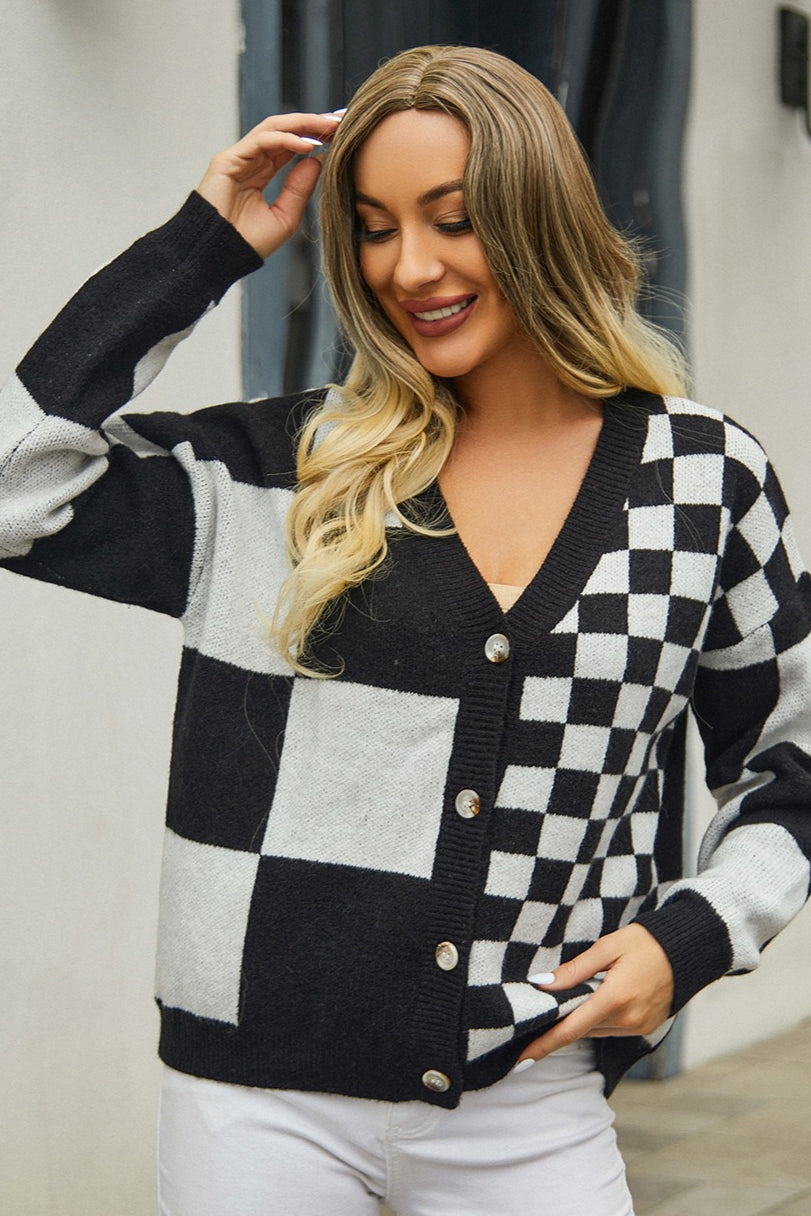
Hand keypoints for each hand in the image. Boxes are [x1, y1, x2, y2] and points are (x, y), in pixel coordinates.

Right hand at [196, 112, 342, 258]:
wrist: (218, 257)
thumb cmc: (248, 243)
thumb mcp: (285, 217)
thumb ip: (299, 189)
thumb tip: (317, 160)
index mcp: (262, 172)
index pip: (291, 145)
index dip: (315, 135)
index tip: (341, 132)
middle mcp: (250, 160)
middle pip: (285, 131)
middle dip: (313, 123)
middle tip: (340, 120)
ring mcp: (238, 158)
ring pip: (273, 129)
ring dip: (303, 124)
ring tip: (328, 126)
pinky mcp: (227, 160)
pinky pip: (261, 141)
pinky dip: (286, 139)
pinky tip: (308, 145)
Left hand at [516, 923, 673, 1064]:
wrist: (687, 949)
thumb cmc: (645, 942)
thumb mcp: (607, 947)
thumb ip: (574, 970)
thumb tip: (542, 984)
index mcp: (615, 998)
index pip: (570, 1029)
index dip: (544, 1046)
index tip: (522, 1061)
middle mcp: (628, 1019)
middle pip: (581, 1030)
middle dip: (561, 1023)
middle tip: (542, 1012)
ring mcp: (639, 1026)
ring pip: (596, 1030)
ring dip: (581, 1020)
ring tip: (573, 999)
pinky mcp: (646, 1028)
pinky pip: (612, 1029)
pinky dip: (599, 1019)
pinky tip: (598, 1000)